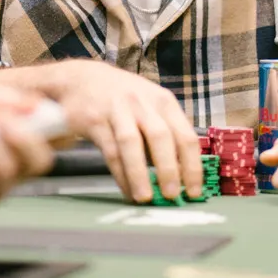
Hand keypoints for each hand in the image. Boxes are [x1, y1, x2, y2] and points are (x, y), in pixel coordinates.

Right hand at [55, 60, 201, 203]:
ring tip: (144, 197)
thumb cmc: (124, 99)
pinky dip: (119, 173)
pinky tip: (126, 189)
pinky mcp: (95, 119)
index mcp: (164, 102)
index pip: (185, 135)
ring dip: (139, 173)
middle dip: (168, 169)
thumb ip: (166, 134)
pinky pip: (110, 149)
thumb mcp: (151, 106)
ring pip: (131, 143)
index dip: (192, 166)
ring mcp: (117, 109)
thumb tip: (180, 176)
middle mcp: (143, 103)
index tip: (194, 191)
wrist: (83, 79)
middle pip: (160, 137)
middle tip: (171, 195)